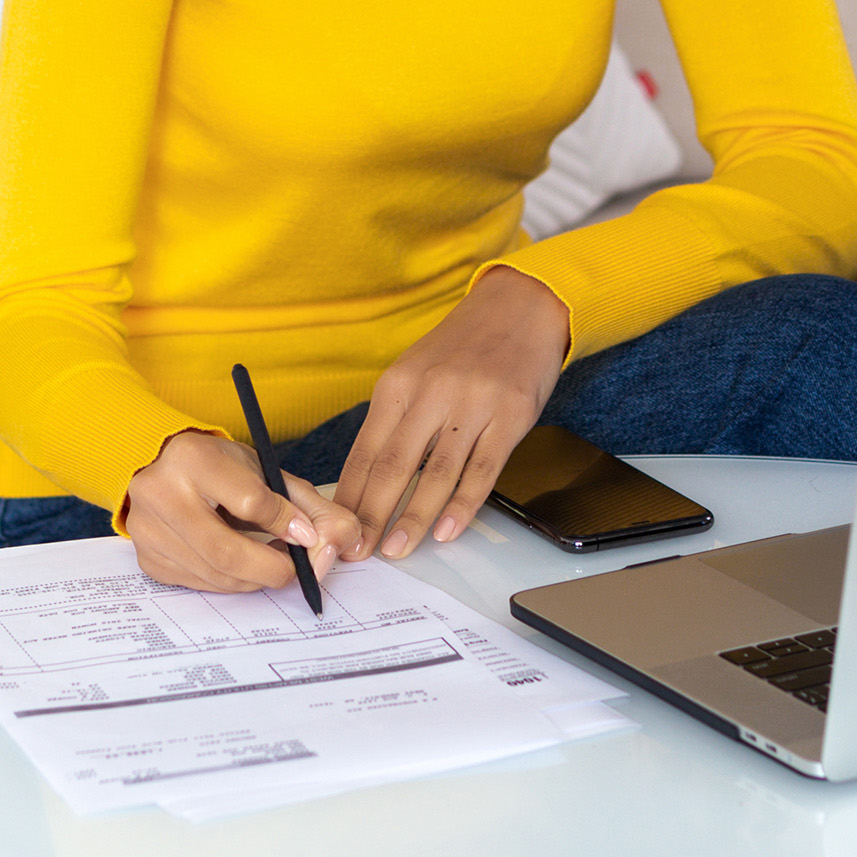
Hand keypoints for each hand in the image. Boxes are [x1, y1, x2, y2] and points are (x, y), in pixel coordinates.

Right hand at [122, 429, 366, 593]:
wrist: (159, 465)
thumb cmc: (218, 467)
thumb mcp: (262, 471)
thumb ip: (306, 503)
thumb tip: (342, 539)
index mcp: (192, 458)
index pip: (250, 501)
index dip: (287, 524)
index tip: (308, 535)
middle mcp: (159, 493)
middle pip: (227, 551)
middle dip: (273, 568)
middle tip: (297, 569)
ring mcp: (149, 530)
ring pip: (215, 575)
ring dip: (254, 578)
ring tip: (273, 562)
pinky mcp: (148, 558)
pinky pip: (199, 584)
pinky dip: (229, 582)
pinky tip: (242, 564)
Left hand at [339, 266, 569, 560]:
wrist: (521, 305)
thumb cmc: (464, 346)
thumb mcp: (416, 371)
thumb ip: (395, 419)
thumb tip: (366, 481)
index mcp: (398, 384)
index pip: (365, 451)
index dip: (349, 496)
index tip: (336, 530)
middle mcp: (431, 392)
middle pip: (394, 464)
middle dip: (372, 514)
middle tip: (358, 551)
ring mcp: (472, 404)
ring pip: (437, 473)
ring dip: (413, 517)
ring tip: (396, 549)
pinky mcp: (510, 416)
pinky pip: (483, 469)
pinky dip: (463, 505)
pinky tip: (447, 529)